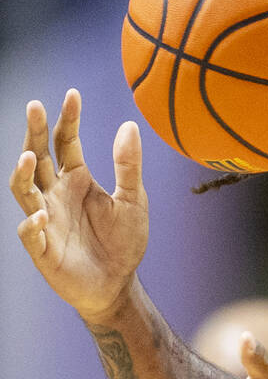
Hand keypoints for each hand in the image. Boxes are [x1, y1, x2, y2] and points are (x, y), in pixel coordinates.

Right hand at [10, 89, 148, 319]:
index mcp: (76, 179)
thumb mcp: (133, 200)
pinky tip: (42, 216)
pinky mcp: (43, 249)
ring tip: (29, 156)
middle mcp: (55, 194)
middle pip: (37, 157)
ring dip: (23, 174)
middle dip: (33, 133)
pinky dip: (32, 224)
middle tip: (34, 107)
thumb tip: (128, 125)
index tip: (73, 94)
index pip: (65, 142)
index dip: (67, 119)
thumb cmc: (123, 241)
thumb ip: (128, 165)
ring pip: (24, 191)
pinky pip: (30, 234)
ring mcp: (45, 220)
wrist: (118, 284)